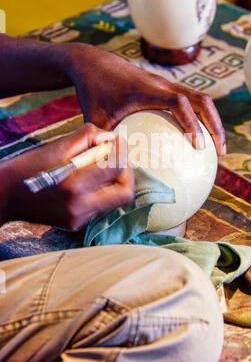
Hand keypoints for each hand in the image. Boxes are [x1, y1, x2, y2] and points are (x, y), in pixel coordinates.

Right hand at [0, 124, 133, 228]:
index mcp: (74, 184)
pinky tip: (88, 180)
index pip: (116, 167)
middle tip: (118, 157)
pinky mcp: (76, 224)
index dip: (122, 150)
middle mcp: (80, 206)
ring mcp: (79, 219)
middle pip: (125, 193)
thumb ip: (88, 137)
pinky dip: (101, 190)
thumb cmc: (29, 166)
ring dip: (115, 181)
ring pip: (115, 200)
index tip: (118, 140)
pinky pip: (101, 206)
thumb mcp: (57, 146)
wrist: (5, 195)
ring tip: (102, 166)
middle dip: (127, 172)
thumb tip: (112, 138)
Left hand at [64, 44, 225, 153]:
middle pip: (202, 100)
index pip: (179, 103)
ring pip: (199, 99)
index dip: (192, 123)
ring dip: (211, 121)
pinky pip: (189, 101)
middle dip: (215, 125)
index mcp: (147, 90)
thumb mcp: (95, 118)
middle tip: (221, 152)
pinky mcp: (164, 87)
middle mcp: (162, 85)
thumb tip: (116, 172)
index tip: (200, 146)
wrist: (92, 63)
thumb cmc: (92, 92)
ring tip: (215, 149)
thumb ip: (105, 142)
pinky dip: (197, 118)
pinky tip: (193, 141)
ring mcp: (165, 84)